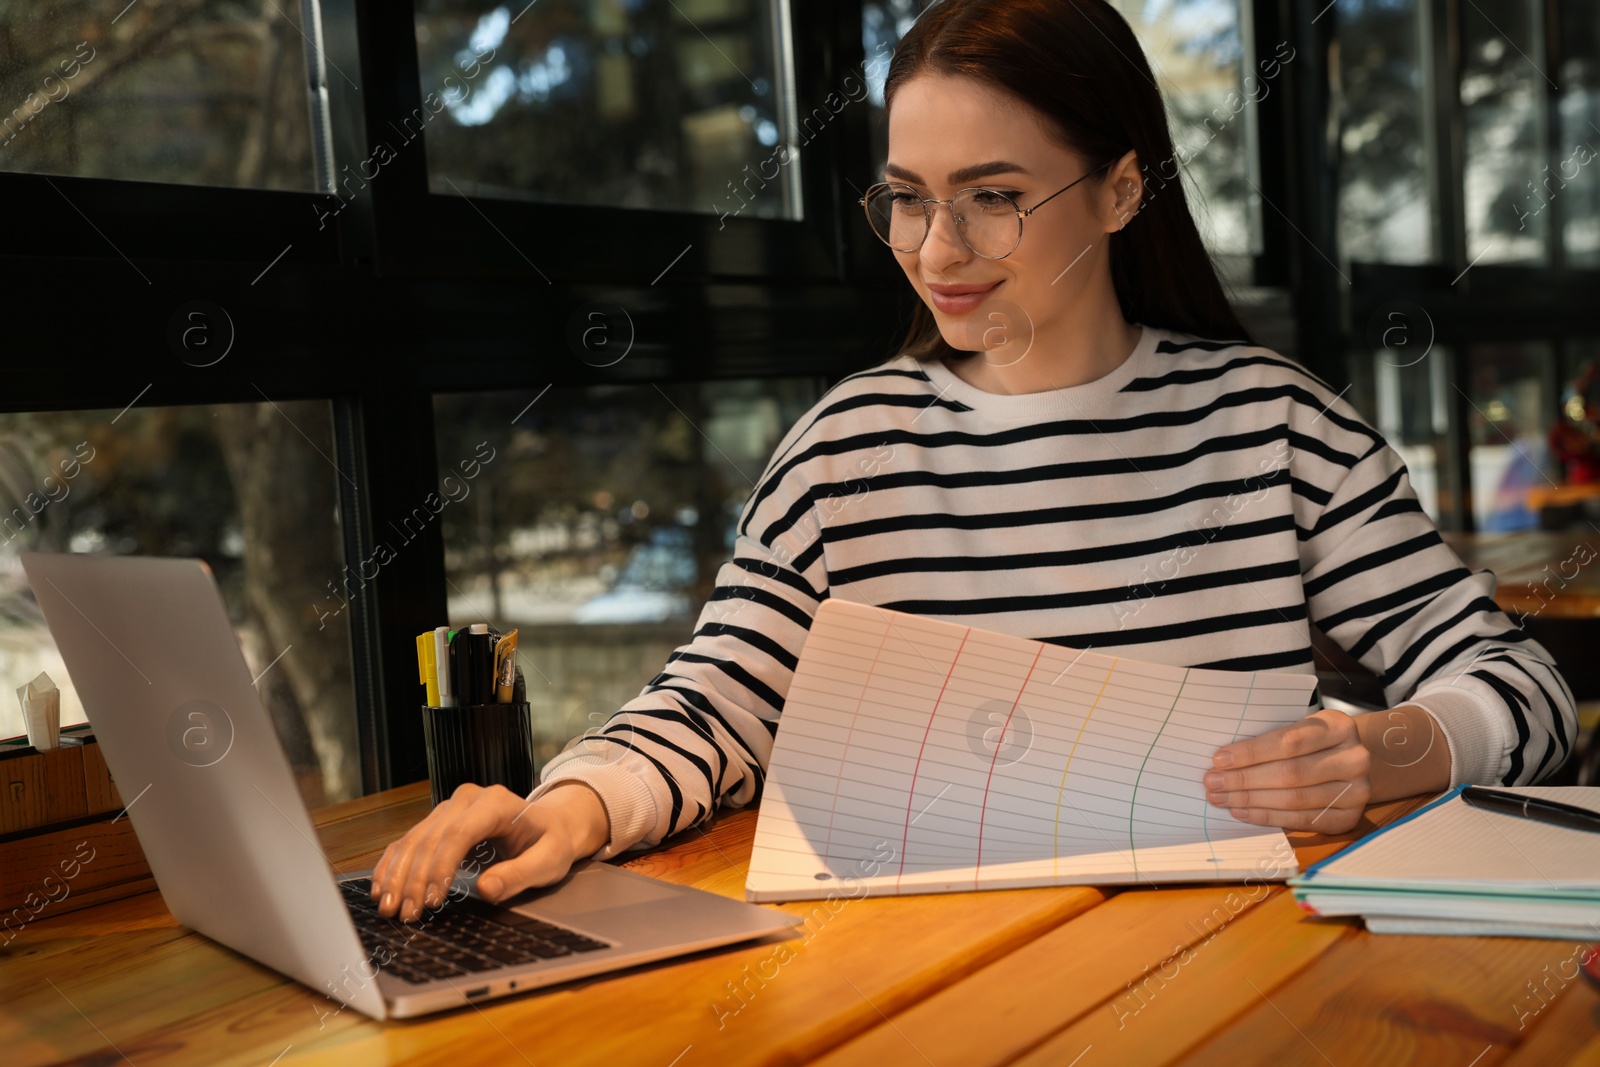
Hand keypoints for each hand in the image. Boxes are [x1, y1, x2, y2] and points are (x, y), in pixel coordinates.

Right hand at [369, 780, 609, 921]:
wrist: (550, 826)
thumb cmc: (551, 843)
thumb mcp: (549, 861)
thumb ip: (520, 874)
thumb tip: (486, 888)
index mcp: (497, 803)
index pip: (460, 833)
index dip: (442, 867)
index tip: (434, 899)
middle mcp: (468, 799)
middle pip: (432, 838)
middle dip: (415, 879)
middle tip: (408, 914)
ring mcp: (449, 808)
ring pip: (414, 840)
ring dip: (398, 876)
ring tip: (390, 909)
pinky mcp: (438, 822)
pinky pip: (409, 841)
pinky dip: (393, 866)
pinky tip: (382, 889)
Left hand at [1204, 709, 1371, 833]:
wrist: (1350, 761)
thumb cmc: (1313, 741)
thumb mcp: (1300, 726)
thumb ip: (1270, 737)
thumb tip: (1223, 759)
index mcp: (1339, 727)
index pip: (1289, 742)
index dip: (1251, 753)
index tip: (1219, 759)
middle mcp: (1354, 759)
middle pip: (1290, 774)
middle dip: (1245, 780)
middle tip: (1213, 782)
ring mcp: (1356, 791)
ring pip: (1294, 799)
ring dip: (1251, 800)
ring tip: (1221, 798)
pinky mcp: (1349, 817)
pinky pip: (1302, 820)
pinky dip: (1268, 817)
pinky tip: (1243, 812)